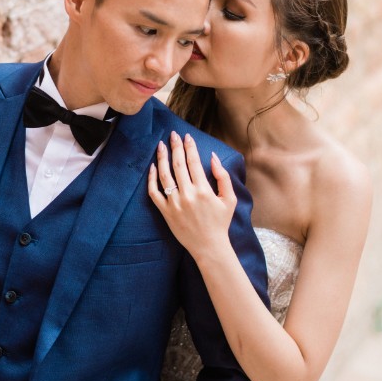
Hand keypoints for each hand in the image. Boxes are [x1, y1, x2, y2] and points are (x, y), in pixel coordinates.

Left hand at [148, 132, 236, 259]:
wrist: (209, 246)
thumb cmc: (221, 222)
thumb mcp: (229, 199)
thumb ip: (222, 176)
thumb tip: (212, 157)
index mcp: (204, 190)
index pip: (194, 162)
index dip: (189, 147)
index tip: (186, 136)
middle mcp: (187, 195)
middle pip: (178, 165)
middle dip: (175, 147)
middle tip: (173, 134)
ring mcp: (174, 203)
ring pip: (164, 175)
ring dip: (162, 158)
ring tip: (161, 146)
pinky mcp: (165, 212)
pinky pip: (154, 193)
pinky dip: (152, 179)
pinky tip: (153, 167)